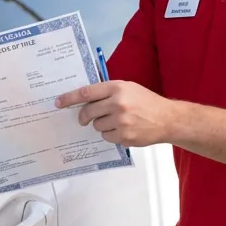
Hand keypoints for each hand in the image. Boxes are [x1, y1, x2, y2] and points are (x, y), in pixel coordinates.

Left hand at [54, 80, 177, 147]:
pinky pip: (107, 137)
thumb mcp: (128, 88)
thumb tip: (85, 99)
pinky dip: (111, 135)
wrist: (167, 118)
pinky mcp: (125, 136)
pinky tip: (122, 130)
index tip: (58, 102)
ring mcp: (121, 122)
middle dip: (83, 116)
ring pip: (97, 126)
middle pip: (88, 111)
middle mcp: (118, 104)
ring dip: (101, 125)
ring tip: (115, 121)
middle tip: (84, 119)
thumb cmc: (146, 101)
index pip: (86, 92)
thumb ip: (108, 91)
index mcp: (117, 88)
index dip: (69, 98)